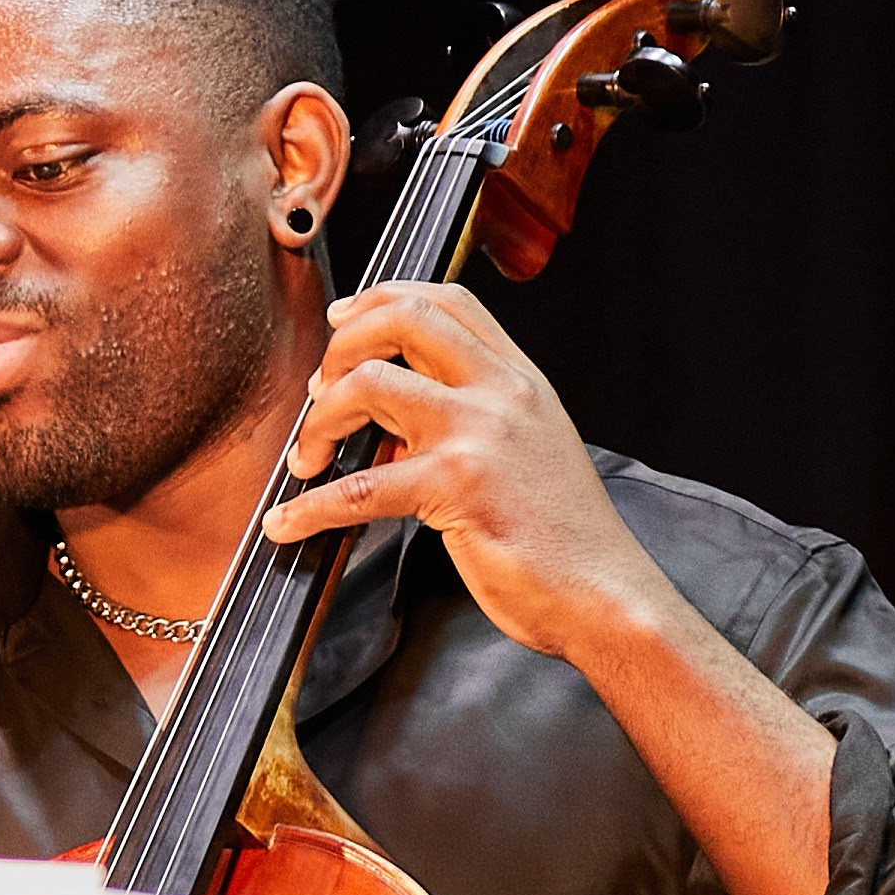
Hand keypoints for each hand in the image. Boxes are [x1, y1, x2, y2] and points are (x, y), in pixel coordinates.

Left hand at [266, 283, 637, 658]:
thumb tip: (389, 423)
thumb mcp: (528, 455)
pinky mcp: (457, 487)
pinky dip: (310, 507)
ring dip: (318, 421)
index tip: (343, 323)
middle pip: (402, 319)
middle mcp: (502, 392)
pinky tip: (289, 524)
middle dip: (339, 348)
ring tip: (306, 461)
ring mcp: (480, 433)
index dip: (383, 300)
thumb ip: (471, 422)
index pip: (447, 301)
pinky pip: (358, 487)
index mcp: (520, 381)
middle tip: (316, 394)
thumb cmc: (565, 540)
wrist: (605, 594)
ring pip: (369, 383)